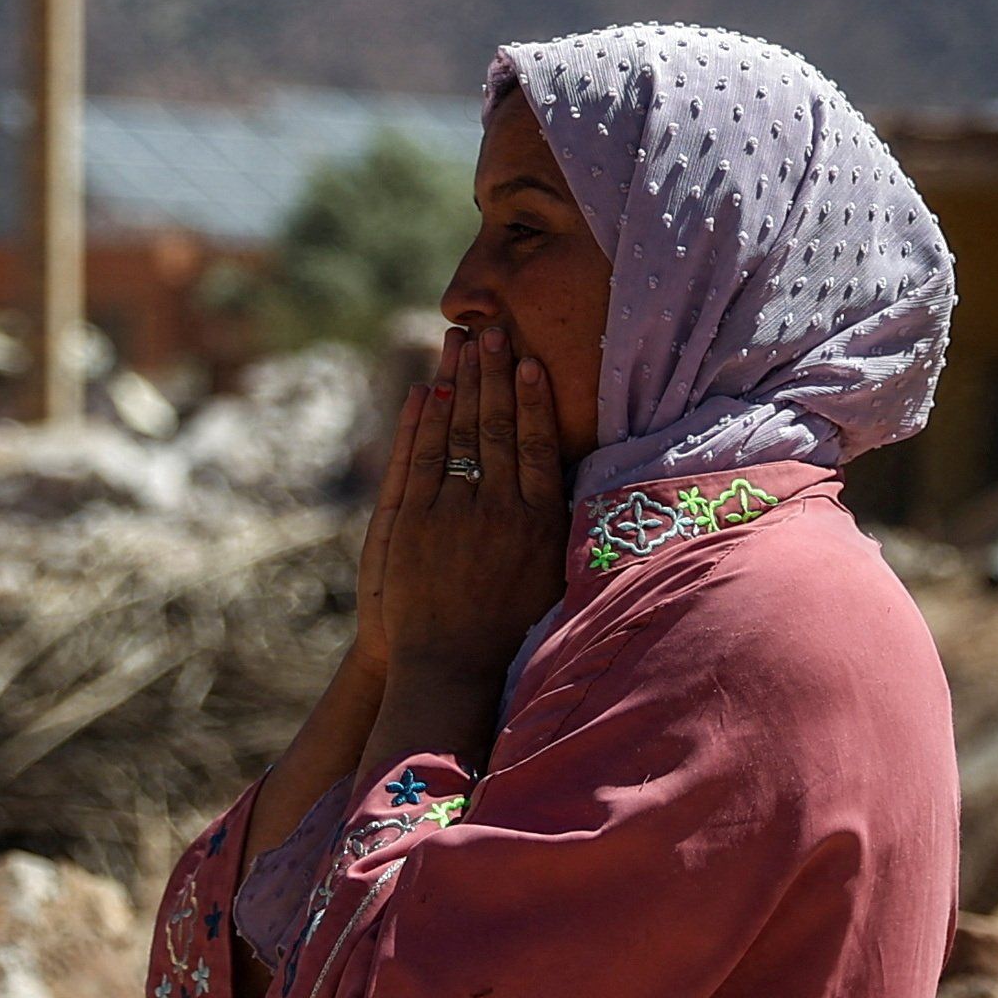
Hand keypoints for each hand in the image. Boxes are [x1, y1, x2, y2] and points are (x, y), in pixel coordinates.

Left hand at [370, 318, 569, 687]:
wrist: (451, 668)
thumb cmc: (511, 625)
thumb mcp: (553, 575)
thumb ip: (563, 525)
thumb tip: (586, 482)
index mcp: (537, 523)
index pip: (536, 446)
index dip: (533, 400)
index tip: (532, 361)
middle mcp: (497, 512)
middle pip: (495, 428)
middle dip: (494, 375)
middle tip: (494, 329)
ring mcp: (450, 515)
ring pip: (456, 435)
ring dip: (460, 383)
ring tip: (463, 342)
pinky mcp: (411, 524)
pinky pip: (419, 459)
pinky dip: (422, 421)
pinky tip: (428, 389)